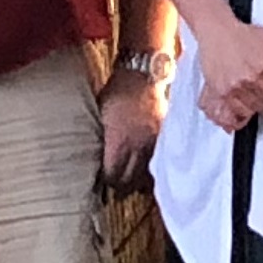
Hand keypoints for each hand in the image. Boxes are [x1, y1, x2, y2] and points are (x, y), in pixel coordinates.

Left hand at [97, 67, 162, 191]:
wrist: (143, 75)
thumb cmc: (117, 91)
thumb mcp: (101, 113)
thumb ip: (103, 137)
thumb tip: (99, 155)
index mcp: (119, 140)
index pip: (113, 173)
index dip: (107, 180)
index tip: (103, 181)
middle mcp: (138, 145)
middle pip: (130, 178)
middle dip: (121, 185)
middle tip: (115, 188)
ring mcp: (153, 142)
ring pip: (146, 173)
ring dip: (137, 181)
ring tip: (130, 185)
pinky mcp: (163, 137)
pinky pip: (157, 161)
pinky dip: (150, 168)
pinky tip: (145, 171)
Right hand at [195, 23, 262, 131]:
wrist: (218, 32)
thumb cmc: (243, 34)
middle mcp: (251, 77)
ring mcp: (236, 86)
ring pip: (256, 108)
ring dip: (259, 103)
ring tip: (257, 93)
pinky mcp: (223, 92)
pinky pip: (238, 111)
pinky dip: (243, 109)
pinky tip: (245, 101)